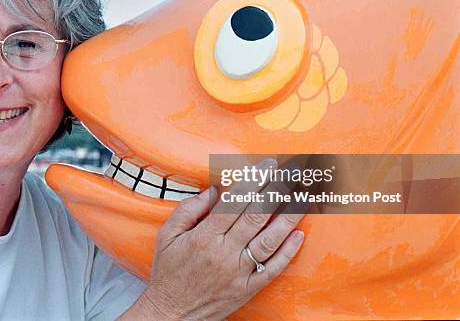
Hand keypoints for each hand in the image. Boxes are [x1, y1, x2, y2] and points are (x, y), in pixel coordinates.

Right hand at [122, 159, 304, 319]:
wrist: (172, 314)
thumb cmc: (168, 272)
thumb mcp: (167, 236)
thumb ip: (188, 210)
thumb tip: (214, 191)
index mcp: (204, 237)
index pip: (235, 202)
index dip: (254, 181)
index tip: (269, 166)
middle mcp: (224, 253)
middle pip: (256, 216)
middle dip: (277, 191)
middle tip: (293, 173)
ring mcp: (239, 272)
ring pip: (270, 240)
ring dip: (289, 217)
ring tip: (303, 197)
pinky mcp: (248, 289)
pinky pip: (273, 268)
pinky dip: (288, 251)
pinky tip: (299, 234)